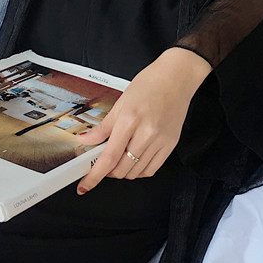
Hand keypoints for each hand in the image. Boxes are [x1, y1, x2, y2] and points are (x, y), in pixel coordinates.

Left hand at [74, 48, 212, 192]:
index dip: (95, 175)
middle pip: (122, 168)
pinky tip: (134, 160)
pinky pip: (152, 169)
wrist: (177, 77)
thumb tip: (86, 140)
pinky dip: (139, 170)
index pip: (109, 157)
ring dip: (123, 172)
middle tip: (103, 163)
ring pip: (136, 172)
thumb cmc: (150, 84)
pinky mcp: (171, 144)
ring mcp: (160, 140)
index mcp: (130, 120)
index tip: (85, 185)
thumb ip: (103, 126)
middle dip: (108, 171)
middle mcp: (146, 132)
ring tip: (119, 159)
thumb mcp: (121, 102)